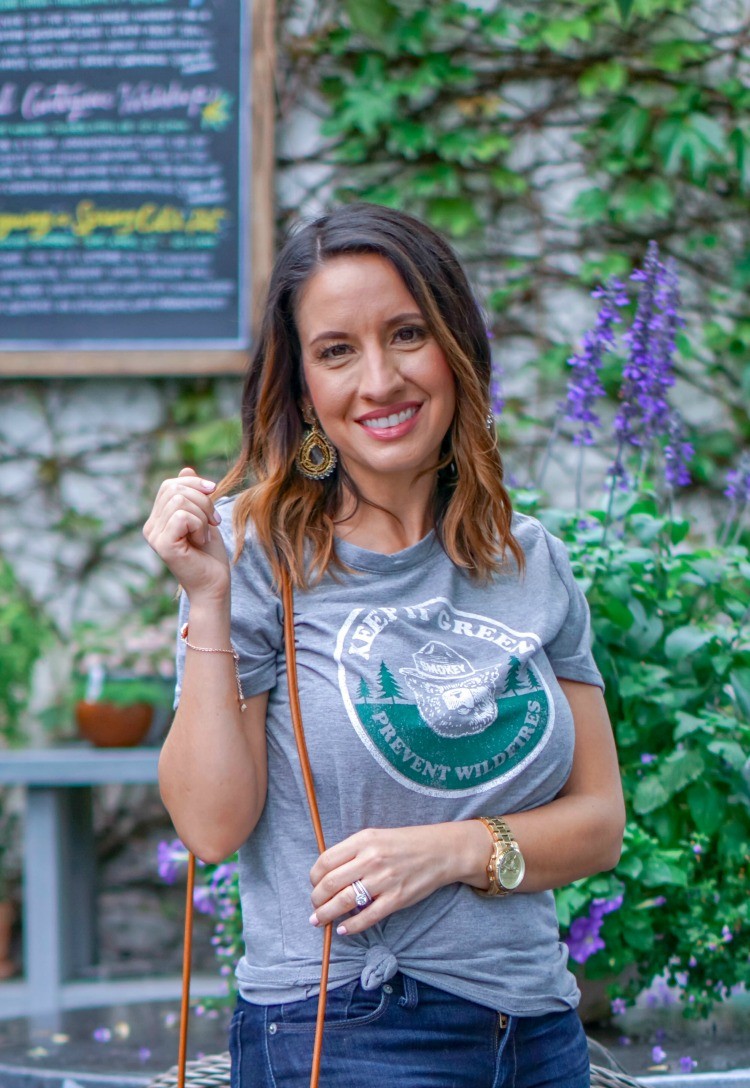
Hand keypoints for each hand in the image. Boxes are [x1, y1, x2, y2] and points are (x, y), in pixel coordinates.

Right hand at [143, 467, 229, 599]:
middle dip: (203, 501)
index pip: (171, 485)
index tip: (213, 504)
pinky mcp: (162, 544)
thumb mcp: (204, 517)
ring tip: (205, 535)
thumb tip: (186, 469)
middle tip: (213, 522)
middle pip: (175, 489)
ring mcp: (154, 536)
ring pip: (180, 501)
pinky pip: (182, 516)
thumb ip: (193, 495)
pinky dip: (199, 526)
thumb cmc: (210, 555)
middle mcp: (150, 527)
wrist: (214, 584)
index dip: (196, 486)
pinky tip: (201, 541)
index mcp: (158, 519)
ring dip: (203, 516)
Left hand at [309, 824, 466, 936]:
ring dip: (327, 914)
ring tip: (320, 920)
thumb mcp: (375, 837)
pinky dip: (352, 926)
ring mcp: (384, 880)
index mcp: (363, 840)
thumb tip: (327, 874)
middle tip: (315, 906)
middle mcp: (371, 859)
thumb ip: (353, 852)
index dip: (314, 877)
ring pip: (345, 901)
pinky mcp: (397, 898)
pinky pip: (368, 917)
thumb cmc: (404, 843)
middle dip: (317, 899)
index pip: (326, 861)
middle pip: (331, 883)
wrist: (440, 851)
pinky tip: (343, 930)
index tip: (314, 885)